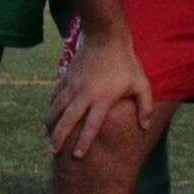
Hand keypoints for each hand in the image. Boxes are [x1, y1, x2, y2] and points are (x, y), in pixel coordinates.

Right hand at [46, 23, 150, 159]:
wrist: (105, 38)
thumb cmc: (126, 63)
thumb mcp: (141, 83)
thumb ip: (145, 106)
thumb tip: (145, 126)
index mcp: (103, 98)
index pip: (91, 125)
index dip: (83, 141)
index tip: (77, 155)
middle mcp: (84, 94)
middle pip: (67, 120)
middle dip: (59, 138)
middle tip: (53, 152)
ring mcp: (72, 86)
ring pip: (56, 109)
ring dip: (51, 125)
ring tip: (48, 139)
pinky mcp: (65, 78)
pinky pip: (54, 98)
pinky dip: (50, 109)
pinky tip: (50, 118)